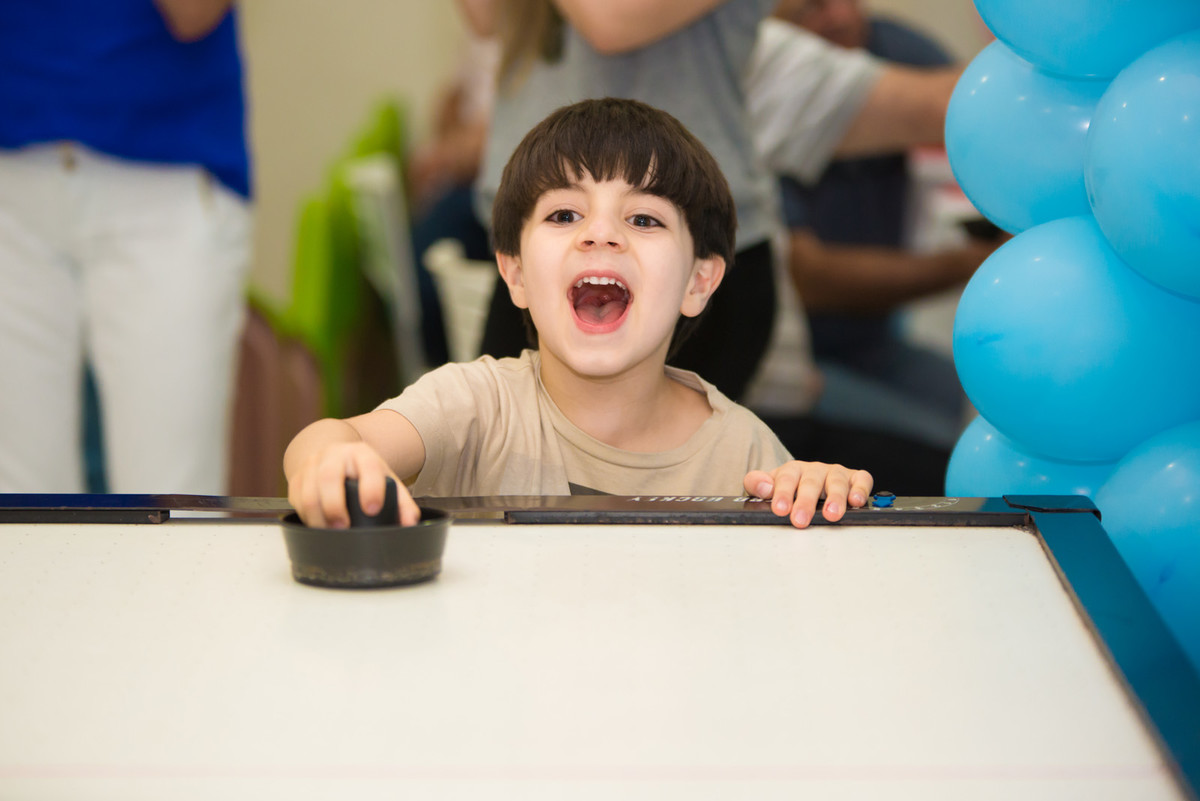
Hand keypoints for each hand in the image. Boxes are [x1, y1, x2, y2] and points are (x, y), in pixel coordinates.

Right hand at [286, 441, 420, 527]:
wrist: (333, 455)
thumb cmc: (362, 473)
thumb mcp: (384, 479)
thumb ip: (401, 502)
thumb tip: (410, 523)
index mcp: (361, 454)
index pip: (368, 467)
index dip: (371, 489)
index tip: (373, 509)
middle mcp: (334, 455)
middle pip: (329, 477)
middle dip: (335, 506)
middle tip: (344, 527)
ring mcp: (312, 465)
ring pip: (308, 492)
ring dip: (318, 517)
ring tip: (329, 532)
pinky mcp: (297, 478)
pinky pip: (296, 500)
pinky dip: (306, 517)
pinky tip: (317, 526)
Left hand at [744, 461, 873, 527]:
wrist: (805, 485)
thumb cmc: (788, 490)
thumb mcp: (766, 487)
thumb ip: (756, 484)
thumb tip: (765, 487)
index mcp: (792, 470)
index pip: (786, 479)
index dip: (783, 494)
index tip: (780, 509)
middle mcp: (814, 470)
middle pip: (811, 483)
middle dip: (806, 502)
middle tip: (801, 520)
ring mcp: (835, 473)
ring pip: (836, 482)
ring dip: (835, 498)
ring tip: (832, 514)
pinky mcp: (854, 478)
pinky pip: (861, 479)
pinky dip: (860, 489)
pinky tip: (857, 501)